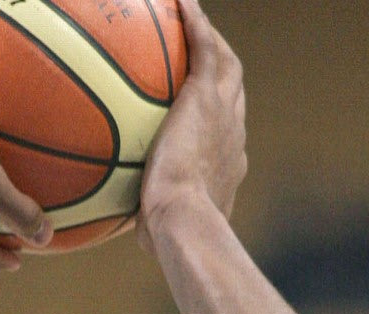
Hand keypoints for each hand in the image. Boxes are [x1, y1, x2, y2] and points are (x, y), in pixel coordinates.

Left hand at [137, 0, 246, 252]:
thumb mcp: (159, 230)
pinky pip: (204, 47)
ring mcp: (226, 113)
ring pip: (226, 64)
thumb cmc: (167, 234)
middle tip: (202, 56)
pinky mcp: (207, 96)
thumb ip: (151, 222)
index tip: (204, 114)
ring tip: (190, 18)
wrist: (183, 220)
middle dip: (222, 71)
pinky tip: (178, 1)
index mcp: (226, 165)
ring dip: (211, 39)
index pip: (225, 134)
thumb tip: (134, 234)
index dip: (219, 120)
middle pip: (233, 92)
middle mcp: (234, 135)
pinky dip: (195, 22)